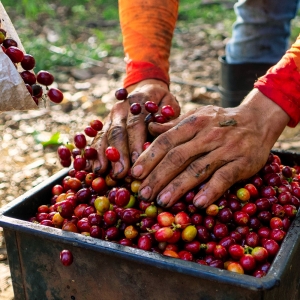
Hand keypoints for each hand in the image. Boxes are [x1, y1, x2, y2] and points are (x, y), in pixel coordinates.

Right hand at [90, 79, 179, 177]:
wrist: (148, 92)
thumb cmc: (163, 105)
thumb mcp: (170, 106)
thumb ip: (167, 121)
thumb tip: (158, 135)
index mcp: (139, 100)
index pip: (136, 124)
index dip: (135, 143)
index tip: (138, 161)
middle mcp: (122, 108)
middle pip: (117, 132)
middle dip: (118, 154)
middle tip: (120, 173)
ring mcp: (110, 117)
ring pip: (105, 136)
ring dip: (103, 156)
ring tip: (102, 172)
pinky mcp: (104, 125)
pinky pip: (97, 139)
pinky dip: (94, 154)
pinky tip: (94, 167)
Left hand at [130, 89, 289, 207]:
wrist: (257, 120)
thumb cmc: (221, 121)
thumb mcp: (197, 116)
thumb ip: (174, 125)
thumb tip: (150, 128)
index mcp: (194, 123)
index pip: (166, 141)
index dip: (149, 158)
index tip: (135, 174)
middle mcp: (208, 135)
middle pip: (178, 157)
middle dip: (158, 177)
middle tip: (143, 194)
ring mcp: (225, 149)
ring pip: (197, 169)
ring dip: (178, 187)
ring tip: (162, 201)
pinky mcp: (242, 163)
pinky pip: (224, 178)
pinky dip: (210, 191)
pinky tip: (197, 203)